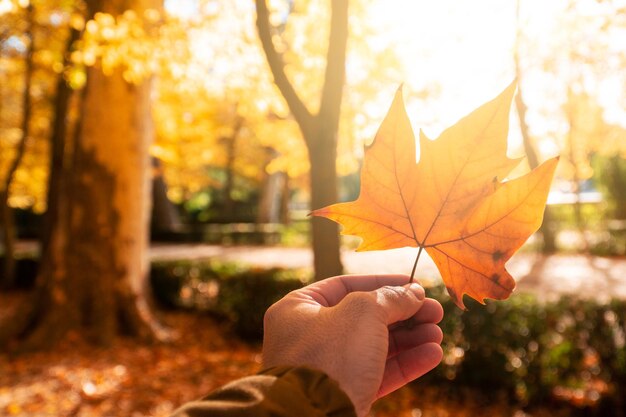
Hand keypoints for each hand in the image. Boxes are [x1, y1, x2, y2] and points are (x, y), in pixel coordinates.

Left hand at [262, 274, 443, 416]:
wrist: (316, 416)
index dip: (383, 283)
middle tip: (434, 311)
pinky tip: (432, 355)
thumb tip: (413, 292)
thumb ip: (390, 298)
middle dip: (404, 314)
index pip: (345, 285)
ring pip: (375, 346)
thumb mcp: (363, 312)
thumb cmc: (331, 355)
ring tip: (437, 334)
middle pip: (365, 316)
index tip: (413, 283)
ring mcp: (326, 366)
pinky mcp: (343, 393)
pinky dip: (405, 363)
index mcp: (298, 309)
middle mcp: (309, 336)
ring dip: (410, 338)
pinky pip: (377, 372)